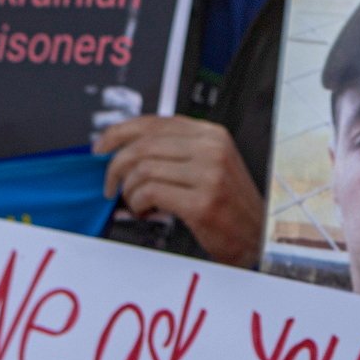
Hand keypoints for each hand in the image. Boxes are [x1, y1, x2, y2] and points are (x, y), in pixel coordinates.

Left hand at [94, 115, 264, 267]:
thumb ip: (175, 152)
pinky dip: (139, 203)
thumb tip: (128, 150)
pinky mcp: (203, 202)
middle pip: (144, 144)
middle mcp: (212, 149)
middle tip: (110, 184)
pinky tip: (144, 211)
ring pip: (144, 169)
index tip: (101, 147)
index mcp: (211, 134)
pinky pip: (151, 192)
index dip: (120, 132)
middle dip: (116, 165)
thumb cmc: (229, 206)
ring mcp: (209, 174)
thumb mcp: (209, 166)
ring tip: (133, 202)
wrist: (258, 237)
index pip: (154, 122)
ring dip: (128, 189)